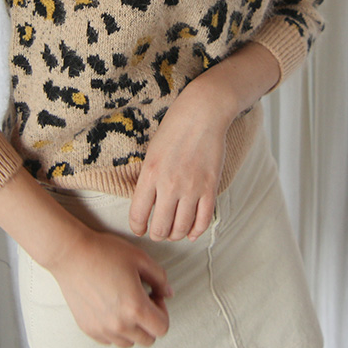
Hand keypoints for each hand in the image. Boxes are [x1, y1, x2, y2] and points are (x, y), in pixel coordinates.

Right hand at [53, 216, 170, 347]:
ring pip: (128, 343)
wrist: (71, 254)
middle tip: (141, 301)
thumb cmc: (104, 252)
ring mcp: (103, 329)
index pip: (162, 328)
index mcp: (136, 308)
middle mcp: (120, 325)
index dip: (163, 312)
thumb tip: (168, 293)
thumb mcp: (139, 258)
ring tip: (124, 305)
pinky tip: (109, 307)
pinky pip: (110, 339)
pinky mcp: (89, 329)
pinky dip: (114, 330)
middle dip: (149, 322)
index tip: (154, 297)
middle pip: (148, 340)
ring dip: (132, 329)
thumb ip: (160, 277)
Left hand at [127, 57, 268, 245]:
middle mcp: (169, 184)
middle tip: (158, 231)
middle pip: (160, 228)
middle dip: (157, 234)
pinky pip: (203, 221)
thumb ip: (147, 180)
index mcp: (150, 174)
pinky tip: (191, 231)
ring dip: (175, 235)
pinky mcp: (210, 188)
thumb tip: (145, 206)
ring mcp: (191, 188)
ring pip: (181, 229)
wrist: (202, 113)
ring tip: (173, 231)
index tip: (140, 229)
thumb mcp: (151, 152)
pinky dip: (196, 231)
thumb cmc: (174, 129)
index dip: (137, 227)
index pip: (138, 216)